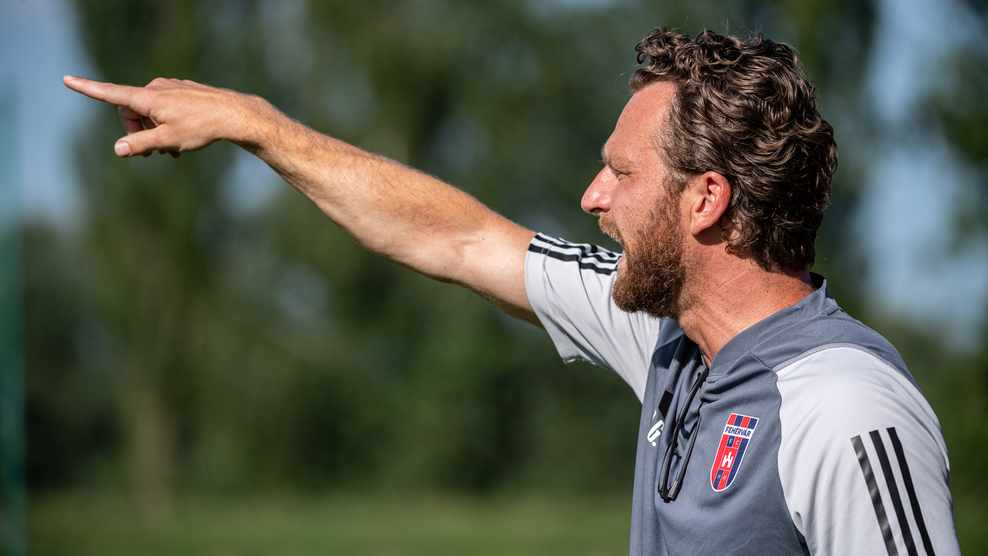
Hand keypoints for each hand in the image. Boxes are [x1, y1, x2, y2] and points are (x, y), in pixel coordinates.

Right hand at [63, 75, 258, 157]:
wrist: (235, 114)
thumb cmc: (202, 128)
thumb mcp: (168, 140)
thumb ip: (141, 144)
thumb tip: (118, 149)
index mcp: (147, 98)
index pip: (110, 93)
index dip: (87, 89)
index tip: (67, 79)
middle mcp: (156, 88)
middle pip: (131, 111)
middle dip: (137, 133)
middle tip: (152, 155)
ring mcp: (170, 88)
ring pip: (150, 112)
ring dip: (154, 132)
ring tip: (170, 153)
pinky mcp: (183, 91)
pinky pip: (166, 108)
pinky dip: (167, 125)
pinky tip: (181, 144)